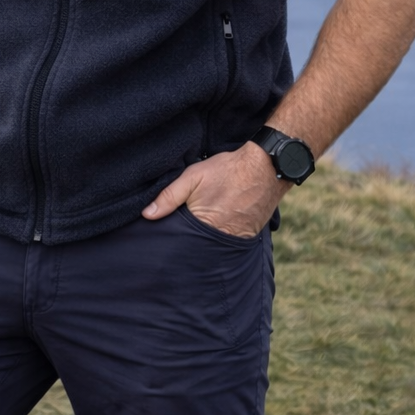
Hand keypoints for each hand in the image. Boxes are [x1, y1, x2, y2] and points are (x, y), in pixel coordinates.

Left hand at [142, 143, 286, 236]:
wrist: (267, 167)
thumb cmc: (227, 171)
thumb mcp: (193, 177)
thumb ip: (168, 197)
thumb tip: (147, 214)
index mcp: (204, 227)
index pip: (182, 243)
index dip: (173, 241)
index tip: (164, 241)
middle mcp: (222, 239)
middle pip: (198, 247)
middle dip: (189, 243)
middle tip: (182, 236)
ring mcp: (238, 239)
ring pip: (214, 245)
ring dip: (206, 240)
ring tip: (201, 230)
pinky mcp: (249, 235)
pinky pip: (230, 240)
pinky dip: (223, 235)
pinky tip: (219, 224)